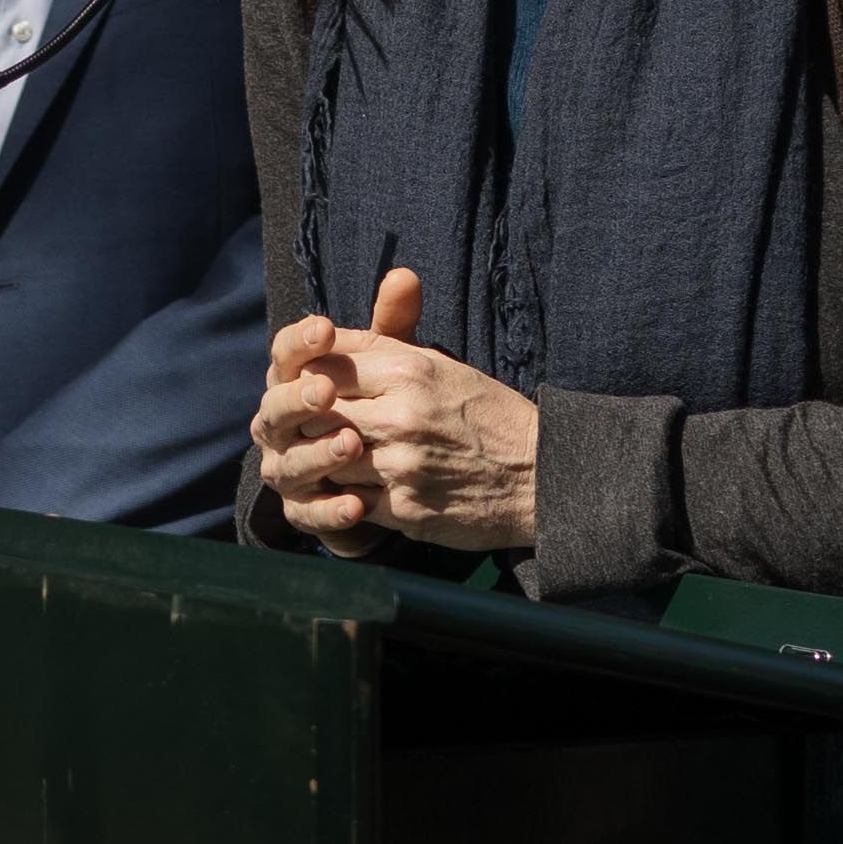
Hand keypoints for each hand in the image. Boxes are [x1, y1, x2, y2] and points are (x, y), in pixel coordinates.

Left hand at [254, 268, 538, 549]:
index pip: (324, 363)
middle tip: (302, 425)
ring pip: (325, 457)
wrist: (540, 476)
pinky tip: (348, 488)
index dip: (307, 376)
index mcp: (409, 369)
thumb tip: (323, 335)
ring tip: (324, 457)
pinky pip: (347, 499)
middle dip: (305, 418)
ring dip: (321, 459)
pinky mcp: (403, 507)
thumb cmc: (485, 414)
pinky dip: (341, 495)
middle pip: (315, 411)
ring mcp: (401, 464)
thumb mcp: (440, 365)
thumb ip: (382, 345)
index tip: (306, 388)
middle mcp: (401, 414)